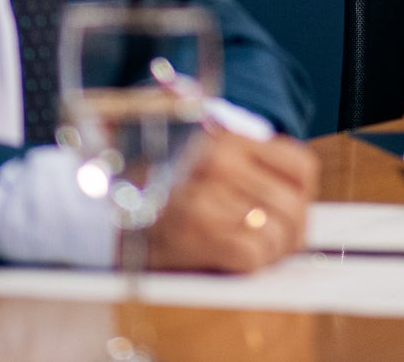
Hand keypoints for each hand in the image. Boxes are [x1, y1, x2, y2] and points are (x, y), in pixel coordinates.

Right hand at [141, 130, 318, 272]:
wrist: (99, 208)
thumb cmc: (158, 185)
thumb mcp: (201, 153)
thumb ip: (244, 159)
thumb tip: (293, 191)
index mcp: (228, 138)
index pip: (301, 166)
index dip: (304, 195)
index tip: (293, 209)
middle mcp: (222, 162)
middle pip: (294, 205)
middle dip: (293, 233)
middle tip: (280, 243)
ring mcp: (208, 196)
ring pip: (279, 232)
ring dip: (274, 251)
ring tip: (258, 252)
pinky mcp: (196, 231)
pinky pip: (254, 254)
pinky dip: (254, 263)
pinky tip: (237, 260)